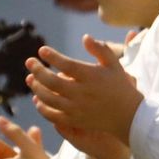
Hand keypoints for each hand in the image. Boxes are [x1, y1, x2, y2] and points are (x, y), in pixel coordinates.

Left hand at [27, 36, 141, 158]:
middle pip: (52, 82)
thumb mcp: (115, 65)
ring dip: (36, 87)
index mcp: (91, 77)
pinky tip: (37, 99)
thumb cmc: (121, 87)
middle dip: (37, 70)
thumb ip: (101, 49)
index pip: (67, 65)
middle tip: (29, 62)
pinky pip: (53, 115)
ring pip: (49, 98)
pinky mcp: (75, 121)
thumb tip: (85, 37)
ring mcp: (77, 109)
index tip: (42, 50)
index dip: (53, 57)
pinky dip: (42, 107)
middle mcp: (82, 93)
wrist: (129, 116)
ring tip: (30, 79)